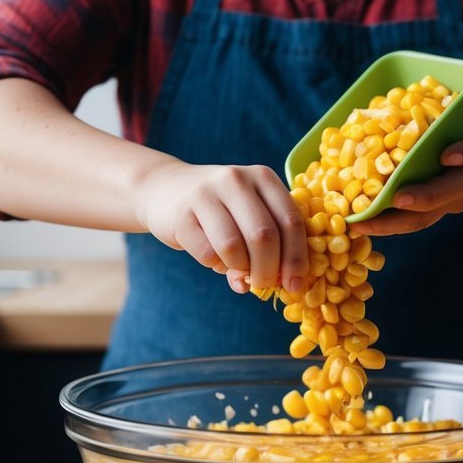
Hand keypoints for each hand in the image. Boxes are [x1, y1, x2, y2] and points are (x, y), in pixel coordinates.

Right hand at [137, 162, 307, 293]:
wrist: (166, 189)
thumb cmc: (221, 209)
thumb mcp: (250, 213)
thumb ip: (270, 242)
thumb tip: (284, 285)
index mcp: (263, 177)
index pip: (291, 221)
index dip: (296, 258)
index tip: (294, 285)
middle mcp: (236, 180)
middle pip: (264, 236)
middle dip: (268, 271)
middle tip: (263, 285)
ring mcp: (205, 194)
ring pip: (234, 247)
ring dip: (241, 270)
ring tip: (238, 272)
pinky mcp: (181, 214)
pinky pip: (207, 254)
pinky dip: (216, 266)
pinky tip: (214, 259)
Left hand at [352, 72, 462, 236]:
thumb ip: (454, 81)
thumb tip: (411, 80)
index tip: (447, 154)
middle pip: (452, 192)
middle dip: (424, 198)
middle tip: (396, 199)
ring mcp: (456, 196)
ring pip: (428, 216)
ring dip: (395, 222)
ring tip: (362, 222)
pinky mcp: (437, 207)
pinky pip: (412, 219)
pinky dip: (386, 223)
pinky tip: (358, 222)